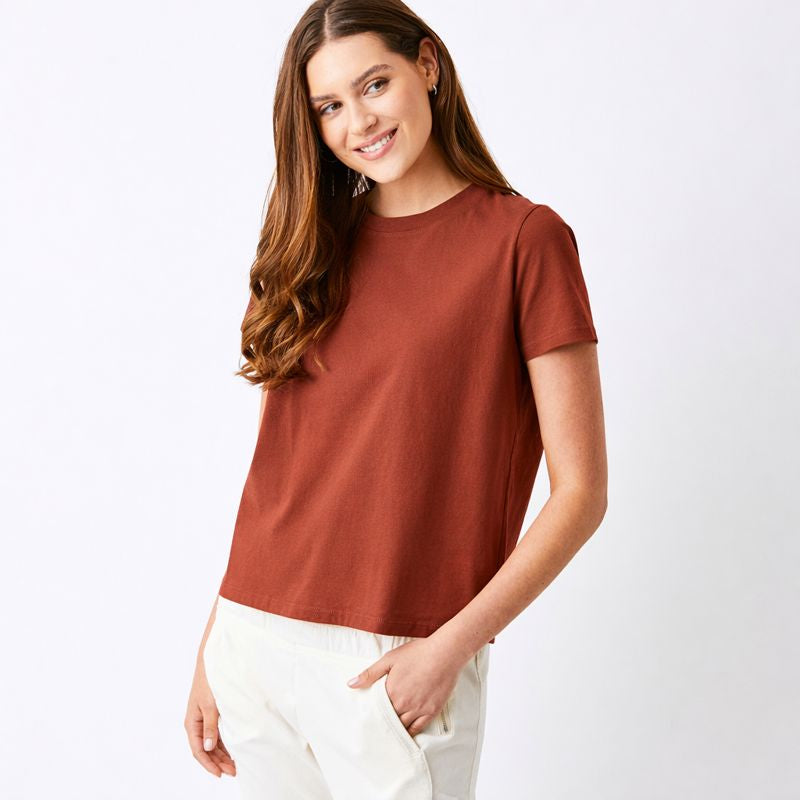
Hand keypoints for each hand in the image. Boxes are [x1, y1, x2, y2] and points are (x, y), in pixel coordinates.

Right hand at [184, 658, 236, 777]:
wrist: (212, 661)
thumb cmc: (209, 681)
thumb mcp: (210, 705)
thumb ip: (210, 726)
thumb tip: (209, 748)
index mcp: (192, 723)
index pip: (198, 751)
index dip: (209, 764)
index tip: (220, 774)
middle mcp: (197, 723)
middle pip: (206, 749)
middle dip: (218, 762)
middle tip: (234, 771)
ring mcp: (204, 719)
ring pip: (212, 743)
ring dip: (222, 754)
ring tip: (235, 764)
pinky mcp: (212, 713)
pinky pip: (217, 734)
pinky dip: (224, 743)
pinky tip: (233, 749)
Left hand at [346, 636, 469, 735]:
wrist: (445, 653)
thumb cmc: (417, 653)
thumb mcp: (390, 659)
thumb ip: (370, 673)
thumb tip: (350, 685)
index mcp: (390, 691)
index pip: (376, 710)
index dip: (372, 714)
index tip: (366, 719)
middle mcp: (403, 704)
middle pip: (388, 720)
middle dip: (382, 723)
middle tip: (374, 729)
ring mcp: (418, 709)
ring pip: (401, 727)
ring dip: (394, 730)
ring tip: (387, 733)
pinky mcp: (431, 711)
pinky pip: (418, 729)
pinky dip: (410, 733)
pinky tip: (405, 735)